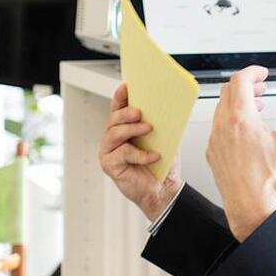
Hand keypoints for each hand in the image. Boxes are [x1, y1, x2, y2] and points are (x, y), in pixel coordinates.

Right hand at [99, 83, 183, 220]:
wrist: (163, 189)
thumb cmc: (160, 164)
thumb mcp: (163, 139)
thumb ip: (159, 124)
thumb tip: (166, 106)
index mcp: (123, 129)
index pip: (118, 109)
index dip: (120, 97)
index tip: (126, 86)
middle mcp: (112, 139)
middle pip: (113, 120)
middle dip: (126, 113)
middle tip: (139, 112)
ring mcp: (108, 152)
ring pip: (114, 134)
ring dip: (132, 130)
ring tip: (148, 129)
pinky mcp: (109, 166)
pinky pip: (123, 154)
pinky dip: (140, 154)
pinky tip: (153, 156)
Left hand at [206, 65, 275, 241]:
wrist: (251, 209)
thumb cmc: (268, 181)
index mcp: (241, 119)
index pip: (240, 80)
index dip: (253, 72)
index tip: (262, 73)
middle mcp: (223, 127)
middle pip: (228, 91)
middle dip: (246, 85)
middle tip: (261, 87)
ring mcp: (215, 140)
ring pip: (221, 108)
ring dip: (238, 102)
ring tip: (256, 108)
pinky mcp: (212, 153)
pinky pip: (217, 126)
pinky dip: (230, 119)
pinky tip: (245, 131)